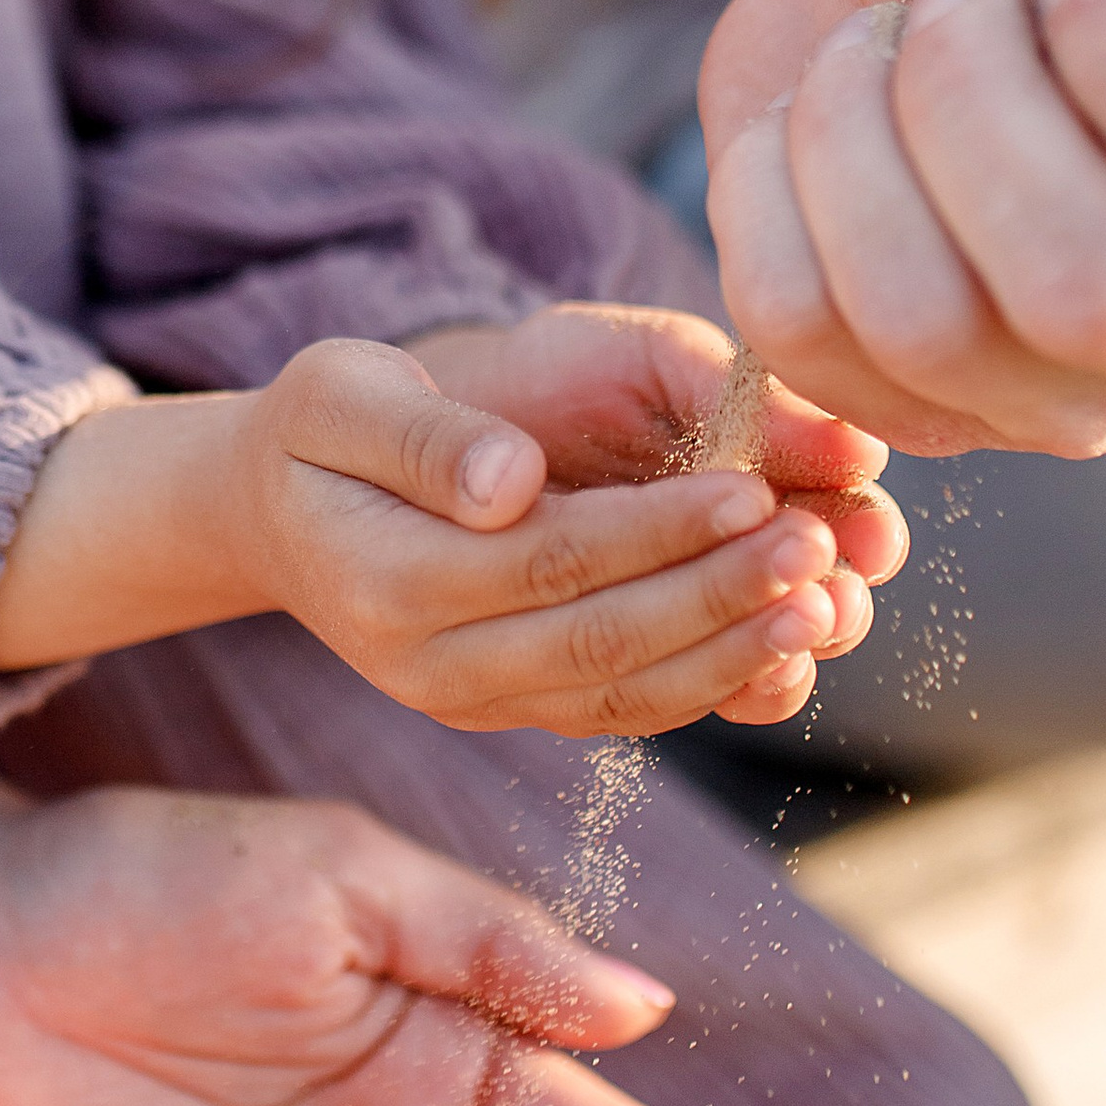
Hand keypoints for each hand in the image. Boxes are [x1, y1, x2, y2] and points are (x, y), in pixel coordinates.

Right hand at [247, 334, 886, 735]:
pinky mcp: (514, 708)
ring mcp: (474, 700)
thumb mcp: (341, 395)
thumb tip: (512, 482)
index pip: (553, 560)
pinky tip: (785, 648)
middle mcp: (432, 665)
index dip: (660, 530)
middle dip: (723, 593)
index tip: (754, 489)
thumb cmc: (321, 430)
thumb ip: (424, 435)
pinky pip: (622, 710)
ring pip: (624, 692)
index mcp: (390, 580)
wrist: (279, 516)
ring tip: (827, 603)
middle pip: (603, 638)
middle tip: (822, 544)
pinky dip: (710, 686)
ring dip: (736, 653)